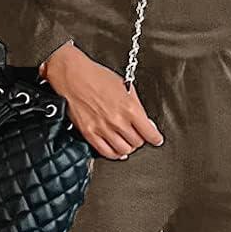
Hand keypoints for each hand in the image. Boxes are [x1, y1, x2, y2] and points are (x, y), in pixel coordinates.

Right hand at [44, 44, 164, 159]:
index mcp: (130, 108)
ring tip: (127, 142)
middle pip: (137, 143)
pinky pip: (106, 152)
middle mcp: (117, 121)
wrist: (74, 77)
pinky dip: (114, 154)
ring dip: (128, 147)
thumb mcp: (125, 87)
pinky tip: (117, 151)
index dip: (155, 138)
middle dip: (140, 140)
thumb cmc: (97, 77)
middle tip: (138, 135)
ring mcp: (103, 128)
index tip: (156, 139)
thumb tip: (145, 121)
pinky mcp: (89, 133)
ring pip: (123, 150)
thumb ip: (136, 106)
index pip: (149, 133)